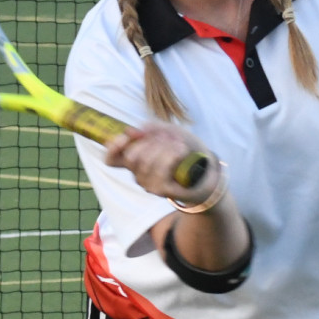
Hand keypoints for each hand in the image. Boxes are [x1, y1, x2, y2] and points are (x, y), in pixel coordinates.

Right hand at [104, 122, 222, 207]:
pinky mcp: (162, 191)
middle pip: (131, 156)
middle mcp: (138, 174)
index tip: (126, 136)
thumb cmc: (185, 150)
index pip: (110, 159)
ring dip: (165, 148)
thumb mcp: (169, 131)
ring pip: (146, 162)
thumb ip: (151, 128)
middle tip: (168, 137)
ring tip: (180, 145)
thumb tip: (132, 131)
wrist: (207, 171)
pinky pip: (160, 170)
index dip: (112, 148)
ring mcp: (148, 184)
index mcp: (134, 159)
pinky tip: (181, 152)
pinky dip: (172, 156)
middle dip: (151, 141)